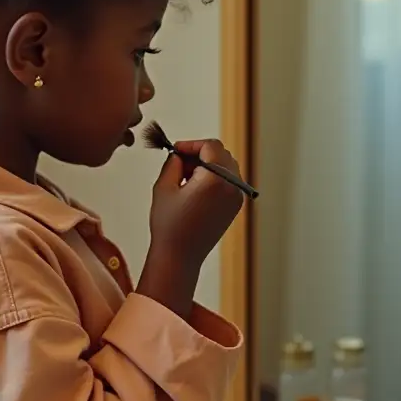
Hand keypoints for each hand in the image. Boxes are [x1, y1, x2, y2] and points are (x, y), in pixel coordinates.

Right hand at [147, 138, 244, 270]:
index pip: (210, 147)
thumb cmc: (169, 225)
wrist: (180, 256)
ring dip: (208, 165)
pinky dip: (215, 178)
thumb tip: (180, 154)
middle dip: (200, 154)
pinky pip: (229, 181)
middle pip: (221, 154)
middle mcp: (232, 187)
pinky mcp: (235, 207)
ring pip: (226, 166)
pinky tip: (195, 190)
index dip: (191, 144)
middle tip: (179, 164)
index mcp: (215, 180)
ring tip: (186, 179)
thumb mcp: (164, 186)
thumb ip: (173, 162)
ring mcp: (236, 198)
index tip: (177, 150)